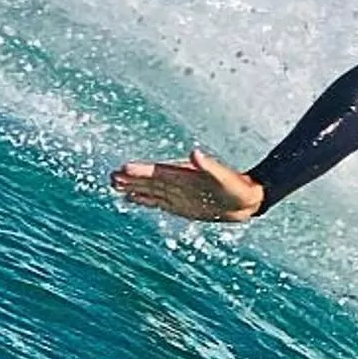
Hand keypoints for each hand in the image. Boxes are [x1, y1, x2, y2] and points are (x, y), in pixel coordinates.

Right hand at [111, 148, 263, 222]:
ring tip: (114, 185)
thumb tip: (195, 153)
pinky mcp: (180, 205)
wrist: (246, 200)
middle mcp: (178, 183)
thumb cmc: (237, 187)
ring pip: (150, 191)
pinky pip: (157, 202)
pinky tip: (131, 198)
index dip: (141, 171)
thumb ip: (208, 166)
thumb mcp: (223, 177)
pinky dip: (143, 200)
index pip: (157, 172)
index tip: (123, 169)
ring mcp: (178, 194)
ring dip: (132, 188)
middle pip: (149, 181)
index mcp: (185, 174)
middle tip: (111, 177)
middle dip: (130, 179)